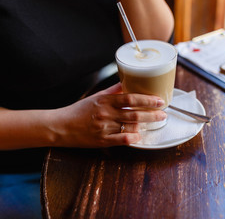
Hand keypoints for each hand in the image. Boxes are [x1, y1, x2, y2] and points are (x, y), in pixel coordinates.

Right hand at [50, 83, 165, 147]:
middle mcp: (106, 113)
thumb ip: (112, 91)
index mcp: (105, 101)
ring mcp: (104, 127)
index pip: (130, 98)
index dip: (146, 99)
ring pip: (130, 125)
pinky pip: (120, 139)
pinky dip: (131, 137)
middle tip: (163, 113)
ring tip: (157, 121)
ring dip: (146, 124)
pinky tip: (139, 136)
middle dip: (152, 113)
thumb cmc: (78, 111)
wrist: (61, 126)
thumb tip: (126, 83)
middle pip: (134, 112)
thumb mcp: (95, 97)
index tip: (158, 100)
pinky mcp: (102, 140)